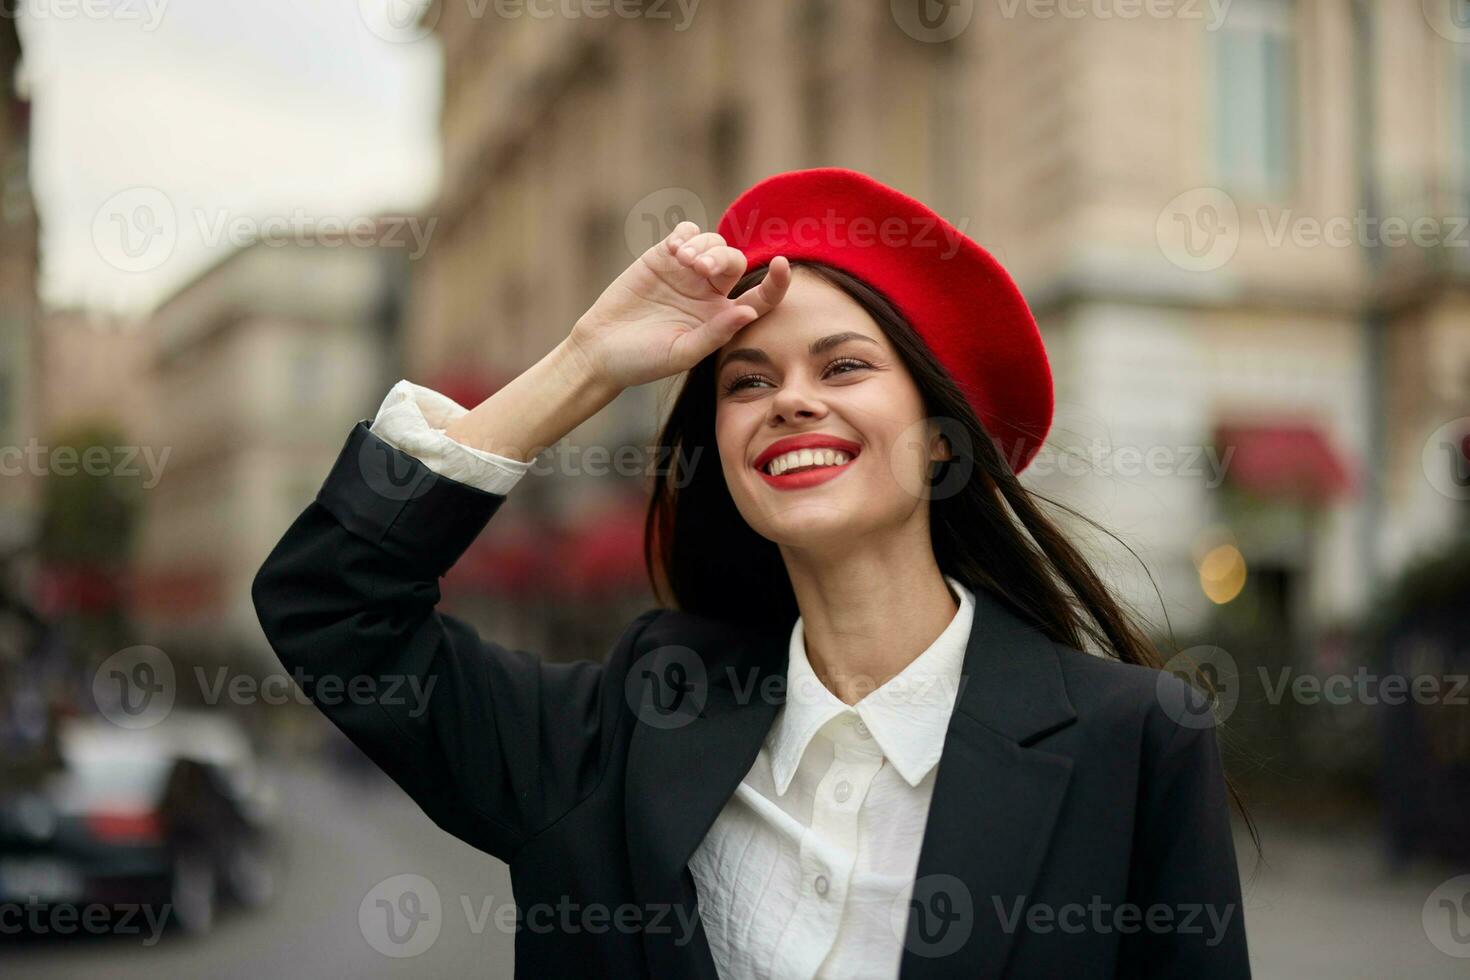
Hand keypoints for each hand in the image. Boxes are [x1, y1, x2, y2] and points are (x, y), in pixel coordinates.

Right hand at [566, 221, 791, 389]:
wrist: (600, 350)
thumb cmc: (642, 361)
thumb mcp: (681, 353)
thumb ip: (715, 334)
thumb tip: (750, 311)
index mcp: (723, 318)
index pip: (763, 296)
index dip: (778, 281)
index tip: (782, 264)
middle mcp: (710, 293)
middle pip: (735, 261)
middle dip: (721, 258)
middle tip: (698, 269)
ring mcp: (686, 273)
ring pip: (713, 242)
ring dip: (703, 246)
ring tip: (682, 261)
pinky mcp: (662, 257)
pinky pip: (687, 232)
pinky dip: (687, 233)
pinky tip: (675, 249)